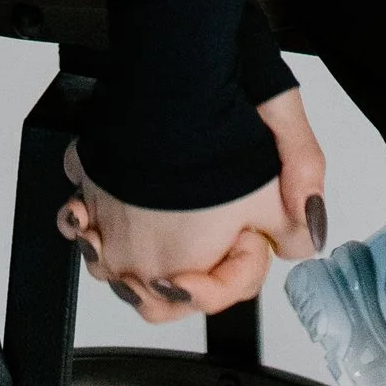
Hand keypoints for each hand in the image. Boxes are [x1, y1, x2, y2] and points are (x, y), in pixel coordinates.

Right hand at [57, 87, 326, 322]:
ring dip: (128, 255)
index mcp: (180, 272)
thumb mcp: (276, 190)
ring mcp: (101, 222)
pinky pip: (80, 209)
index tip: (249, 233)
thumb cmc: (214, 143)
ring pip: (106, 262)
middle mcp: (132, 258)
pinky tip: (103, 202)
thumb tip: (305, 240)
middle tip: (209, 241)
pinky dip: (89, 212)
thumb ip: (296, 227)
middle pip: (154, 300)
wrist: (169, 85)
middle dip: (185, 279)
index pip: (213, 297)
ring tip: (155, 230)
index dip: (242, 264)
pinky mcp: (86, 181)